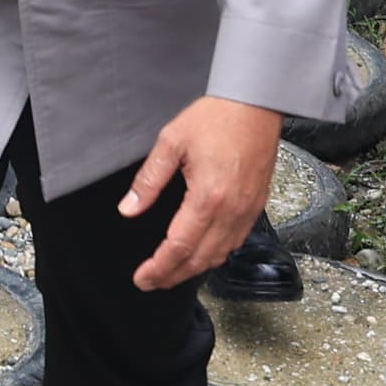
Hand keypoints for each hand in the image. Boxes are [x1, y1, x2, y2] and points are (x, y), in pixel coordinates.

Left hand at [123, 95, 282, 291]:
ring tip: (172, 272)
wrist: (256, 102)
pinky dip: (216, 254)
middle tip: (151, 282)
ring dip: (195, 269)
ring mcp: (247, 210)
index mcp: (207, 197)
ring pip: (220, 255)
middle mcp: (231, 210)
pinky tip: (203, 253)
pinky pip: (236, 241)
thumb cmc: (217, 117)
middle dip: (173, 276)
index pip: (179, 247)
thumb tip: (128, 208)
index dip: (159, 268)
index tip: (142, 278)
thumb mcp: (171, 142)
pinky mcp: (257, 205)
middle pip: (200, 259)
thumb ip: (149, 180)